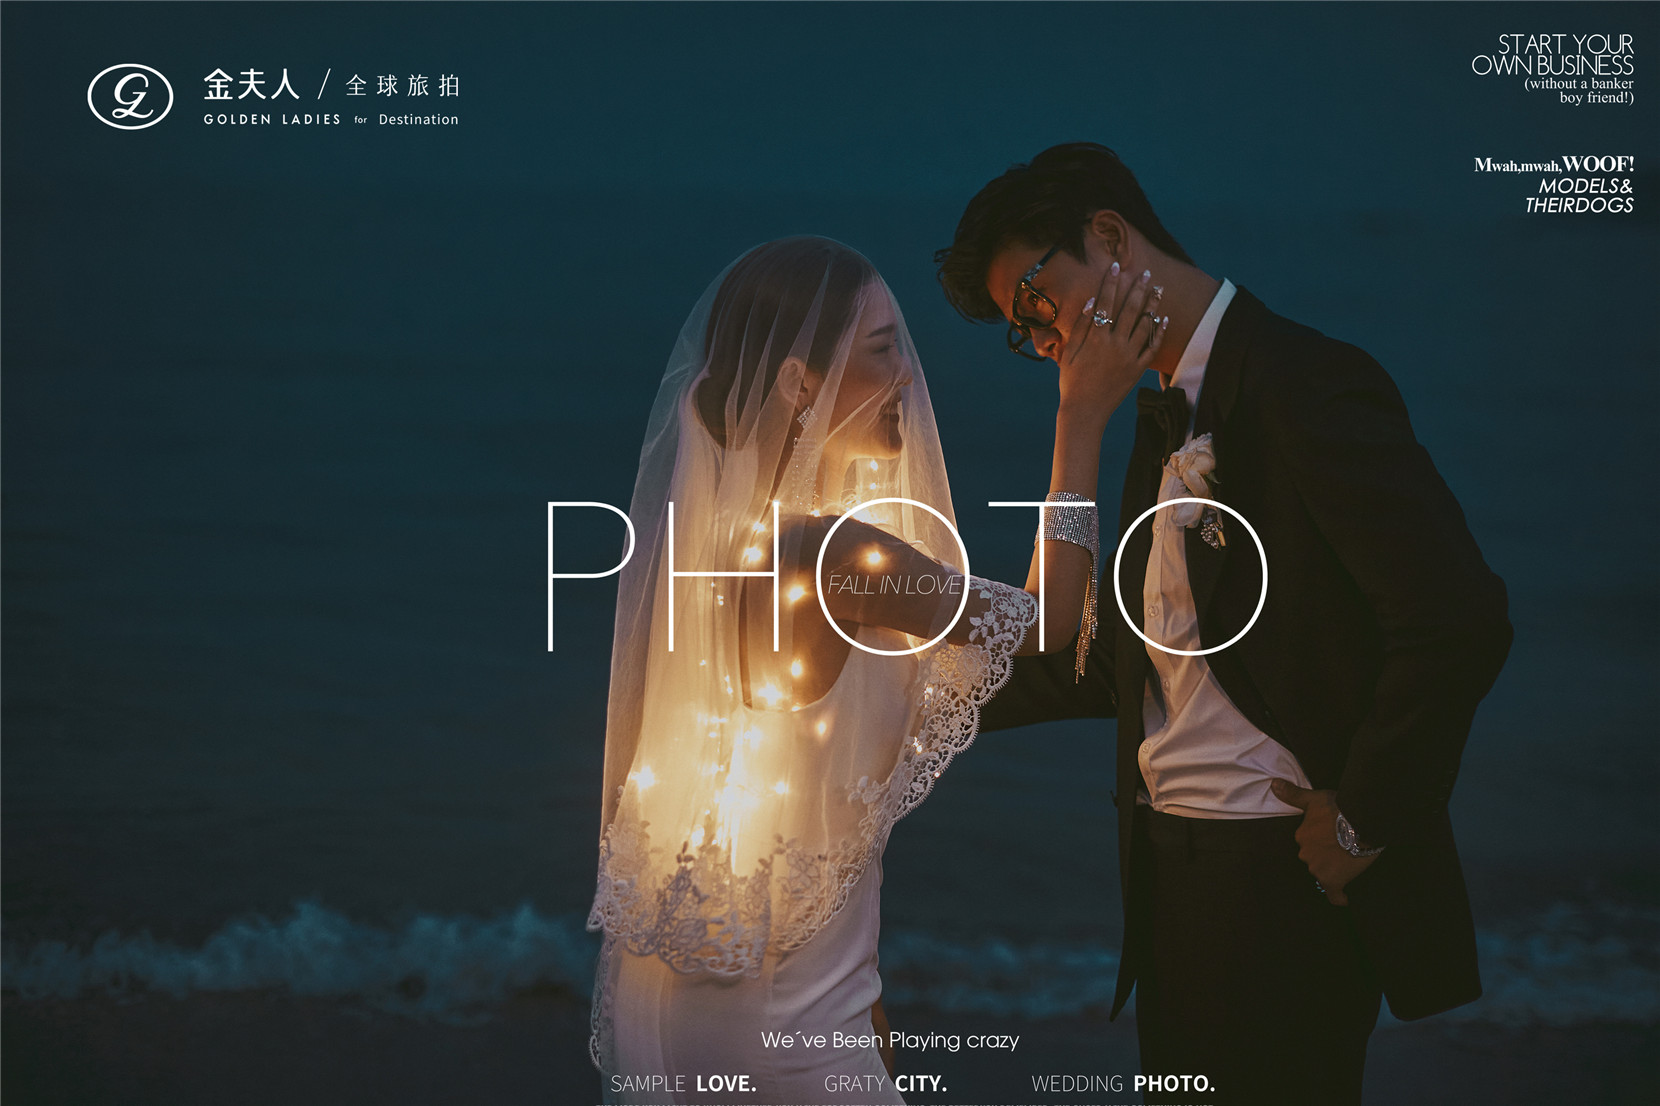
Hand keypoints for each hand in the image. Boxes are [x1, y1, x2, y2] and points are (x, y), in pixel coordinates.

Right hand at [1055, 262, 1166, 427]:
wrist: (1084, 411)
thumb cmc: (1071, 381)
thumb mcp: (1069, 352)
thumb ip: (1080, 326)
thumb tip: (1091, 302)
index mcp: (1096, 338)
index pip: (1106, 303)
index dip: (1111, 283)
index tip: (1116, 266)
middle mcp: (1115, 344)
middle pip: (1130, 309)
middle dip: (1139, 288)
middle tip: (1147, 272)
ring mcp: (1128, 357)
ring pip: (1144, 325)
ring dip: (1152, 305)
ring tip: (1159, 289)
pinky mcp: (1137, 369)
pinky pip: (1152, 347)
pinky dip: (1159, 332)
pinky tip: (1164, 318)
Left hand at [1269, 779, 1378, 905]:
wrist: (1359, 822)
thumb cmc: (1338, 809)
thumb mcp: (1312, 799)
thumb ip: (1293, 795)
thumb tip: (1273, 784)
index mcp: (1302, 837)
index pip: (1310, 843)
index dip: (1321, 841)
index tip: (1332, 838)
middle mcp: (1305, 855)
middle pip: (1316, 859)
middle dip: (1327, 855)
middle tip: (1344, 847)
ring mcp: (1318, 869)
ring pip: (1324, 873)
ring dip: (1334, 869)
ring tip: (1350, 861)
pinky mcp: (1333, 880)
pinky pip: (1333, 894)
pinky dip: (1337, 898)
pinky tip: (1342, 899)